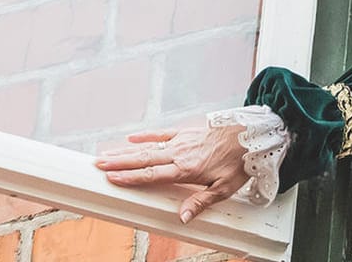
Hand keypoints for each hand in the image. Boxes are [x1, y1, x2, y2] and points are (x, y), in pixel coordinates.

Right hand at [95, 124, 249, 223]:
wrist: (253, 135)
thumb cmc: (239, 163)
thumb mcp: (225, 188)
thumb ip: (201, 202)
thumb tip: (181, 218)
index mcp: (187, 169)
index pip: (153, 175)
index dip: (131, 177)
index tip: (112, 178)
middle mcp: (180, 153)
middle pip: (144, 159)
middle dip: (119, 163)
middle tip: (98, 164)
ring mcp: (182, 141)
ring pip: (149, 147)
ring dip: (126, 151)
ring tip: (106, 154)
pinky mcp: (187, 132)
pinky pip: (162, 133)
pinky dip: (146, 136)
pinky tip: (131, 138)